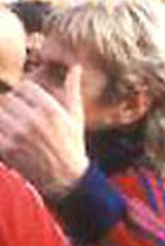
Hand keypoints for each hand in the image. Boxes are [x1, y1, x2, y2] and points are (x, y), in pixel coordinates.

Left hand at [0, 65, 89, 199]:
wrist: (65, 178)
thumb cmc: (71, 144)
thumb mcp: (76, 116)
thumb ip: (72, 90)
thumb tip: (76, 67)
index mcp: (50, 110)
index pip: (23, 87)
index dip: (24, 93)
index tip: (29, 103)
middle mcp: (33, 120)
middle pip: (8, 99)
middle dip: (13, 106)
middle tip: (21, 117)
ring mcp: (18, 135)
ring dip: (5, 119)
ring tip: (16, 127)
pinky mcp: (6, 148)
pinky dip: (1, 132)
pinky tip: (11, 137)